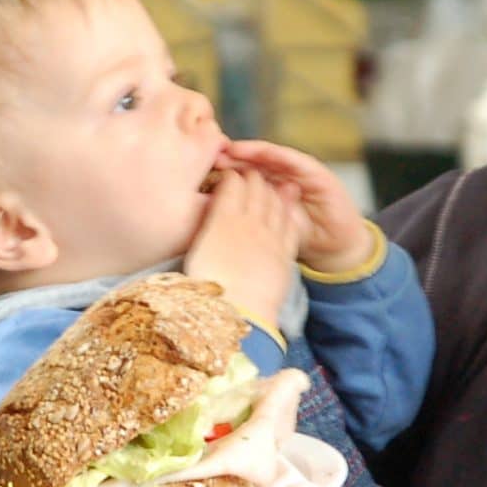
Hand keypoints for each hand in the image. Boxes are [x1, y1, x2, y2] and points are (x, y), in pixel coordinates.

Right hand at [183, 169, 302, 330]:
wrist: (239, 312)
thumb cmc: (208, 287)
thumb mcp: (196, 250)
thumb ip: (207, 225)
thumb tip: (211, 213)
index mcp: (223, 219)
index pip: (232, 182)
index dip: (231, 175)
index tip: (229, 175)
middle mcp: (249, 221)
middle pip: (256, 187)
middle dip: (253, 177)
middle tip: (249, 176)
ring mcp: (270, 236)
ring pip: (276, 202)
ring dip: (273, 190)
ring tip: (270, 187)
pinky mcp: (285, 252)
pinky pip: (289, 223)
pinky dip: (287, 212)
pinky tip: (286, 210)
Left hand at [219, 141, 369, 275]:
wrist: (334, 248)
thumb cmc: (298, 238)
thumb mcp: (267, 230)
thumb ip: (247, 219)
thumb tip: (212, 219)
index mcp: (266, 189)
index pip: (240, 175)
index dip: (222, 171)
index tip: (200, 169)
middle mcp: (281, 176)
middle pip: (252, 162)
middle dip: (232, 157)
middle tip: (212, 152)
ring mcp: (300, 173)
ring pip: (272, 157)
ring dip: (253, 151)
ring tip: (234, 148)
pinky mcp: (318, 174)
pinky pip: (297, 162)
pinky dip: (281, 156)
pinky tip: (266, 152)